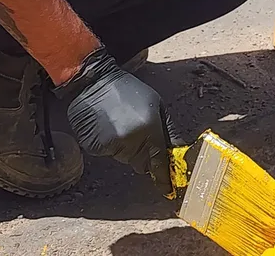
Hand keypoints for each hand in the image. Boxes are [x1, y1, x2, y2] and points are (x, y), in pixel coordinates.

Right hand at [56, 48, 173, 195]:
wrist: (95, 83)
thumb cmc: (130, 91)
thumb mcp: (158, 105)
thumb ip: (169, 130)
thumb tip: (178, 151)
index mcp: (150, 129)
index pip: (159, 161)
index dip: (164, 177)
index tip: (168, 190)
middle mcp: (131, 140)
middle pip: (143, 164)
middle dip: (145, 155)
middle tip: (140, 134)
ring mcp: (112, 145)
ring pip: (126, 159)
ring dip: (128, 149)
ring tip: (123, 125)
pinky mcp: (95, 147)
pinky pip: (110, 154)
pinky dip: (111, 146)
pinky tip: (109, 128)